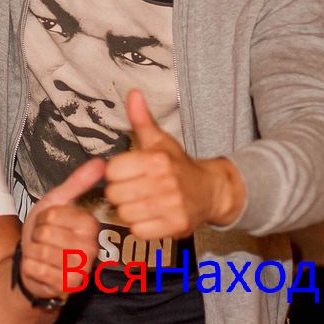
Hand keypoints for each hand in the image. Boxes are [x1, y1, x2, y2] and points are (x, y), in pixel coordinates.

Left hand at [19, 158, 102, 299]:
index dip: (43, 218)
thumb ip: (77, 183)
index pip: (53, 215)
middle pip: (46, 233)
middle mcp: (91, 248)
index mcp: (90, 225)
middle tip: (45, 241)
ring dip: (33, 252)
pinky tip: (40, 269)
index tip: (50, 224)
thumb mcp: (57, 203)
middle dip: (37, 236)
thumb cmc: (46, 232)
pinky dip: (30, 267)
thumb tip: (101, 162)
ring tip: (43, 254)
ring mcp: (81, 269)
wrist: (35, 264)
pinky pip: (36, 269)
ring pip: (40, 252)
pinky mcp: (67, 287)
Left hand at [103, 90, 244, 239]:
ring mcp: (171, 206)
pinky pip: (139, 231)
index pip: (112, 171)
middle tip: (133, 189)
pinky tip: (149, 216)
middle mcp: (165, 182)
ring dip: (129, 210)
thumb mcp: (160, 141)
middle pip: (115, 194)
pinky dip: (140, 226)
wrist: (211, 191)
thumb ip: (141, 120)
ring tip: (140, 202)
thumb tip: (133, 93)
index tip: (126, 173)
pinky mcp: (176, 226)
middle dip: (120, 193)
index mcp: (157, 160)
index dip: (115, 173)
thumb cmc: (178, 164)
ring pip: (125, 214)